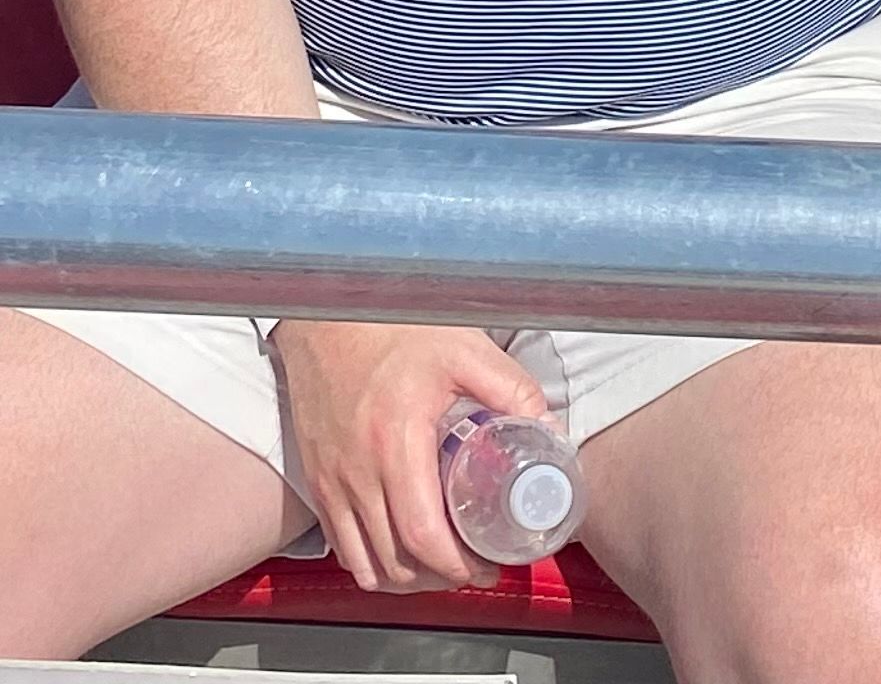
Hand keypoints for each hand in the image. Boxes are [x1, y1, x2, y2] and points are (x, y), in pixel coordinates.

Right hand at [272, 319, 549, 593]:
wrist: (327, 315)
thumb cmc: (394, 330)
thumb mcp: (464, 349)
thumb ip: (511, 388)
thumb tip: (548, 428)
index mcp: (396, 443)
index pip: (422, 534)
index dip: (456, 565)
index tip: (486, 566)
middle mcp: (357, 473)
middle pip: (394, 562)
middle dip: (438, 579)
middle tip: (473, 569)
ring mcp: (331, 482)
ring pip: (365, 563)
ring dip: (404, 577)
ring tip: (440, 566)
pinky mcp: (317, 482)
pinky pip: (341, 544)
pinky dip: (371, 561)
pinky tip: (399, 546)